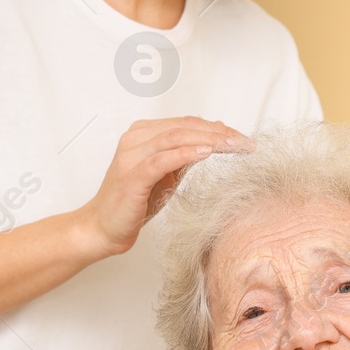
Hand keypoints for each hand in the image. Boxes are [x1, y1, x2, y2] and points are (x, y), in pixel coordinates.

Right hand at [80, 117, 251, 256]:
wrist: (104, 227)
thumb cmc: (135, 202)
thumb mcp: (167, 175)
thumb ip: (185, 157)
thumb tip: (214, 142)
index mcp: (143, 134)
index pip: (186, 123)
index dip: (217, 127)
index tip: (241, 137)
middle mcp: (135, 138)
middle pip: (184, 126)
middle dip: (219, 132)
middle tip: (245, 142)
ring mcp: (131, 155)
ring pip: (176, 137)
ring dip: (209, 140)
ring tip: (233, 145)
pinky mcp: (132, 175)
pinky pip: (163, 159)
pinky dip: (186, 153)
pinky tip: (206, 153)